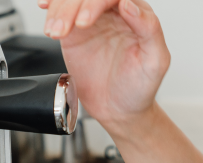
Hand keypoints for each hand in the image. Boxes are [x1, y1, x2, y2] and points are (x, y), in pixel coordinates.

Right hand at [39, 0, 169, 130]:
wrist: (119, 110)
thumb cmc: (140, 87)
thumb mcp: (156, 61)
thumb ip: (149, 29)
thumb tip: (129, 4)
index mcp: (137, 13)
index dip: (95, 3)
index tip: (85, 21)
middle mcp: (113, 12)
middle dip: (72, 7)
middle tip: (68, 29)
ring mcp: (92, 21)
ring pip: (71, 2)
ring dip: (58, 11)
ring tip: (55, 32)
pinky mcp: (74, 33)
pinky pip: (60, 14)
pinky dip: (51, 11)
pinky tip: (47, 14)